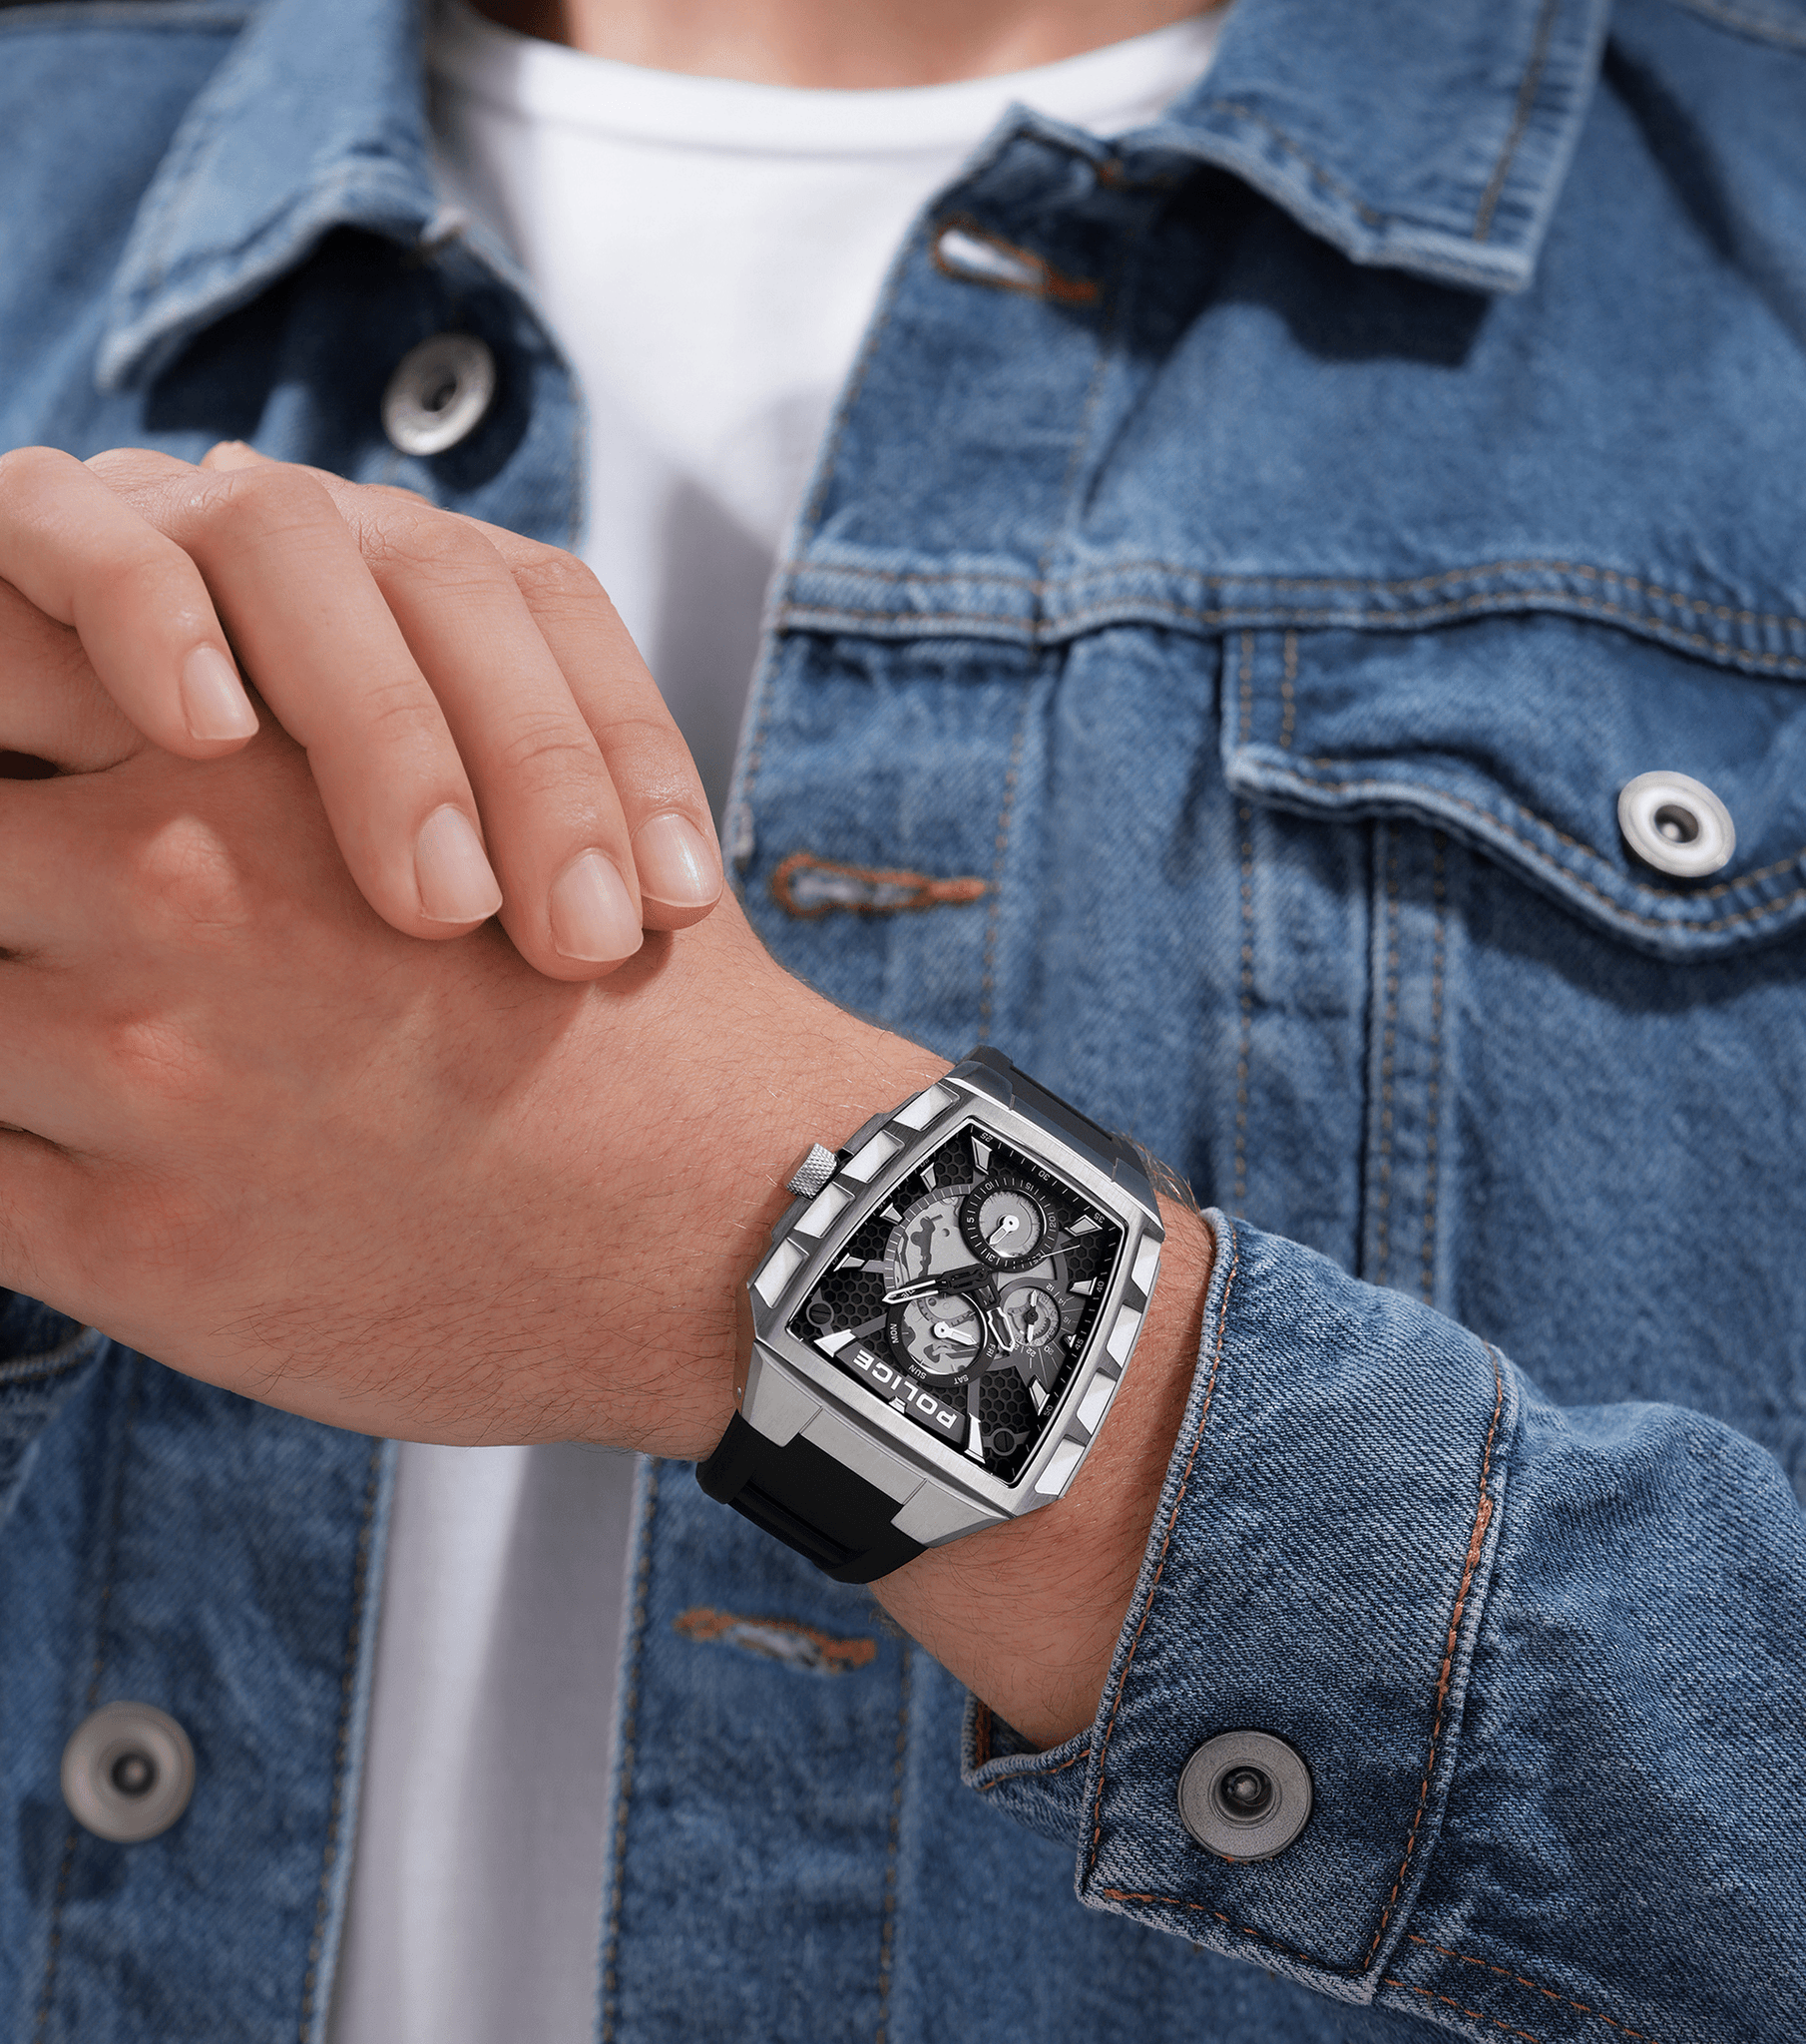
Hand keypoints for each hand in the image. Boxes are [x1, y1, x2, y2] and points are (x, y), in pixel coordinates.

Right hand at [0, 442, 722, 978]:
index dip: (632, 750)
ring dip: (377, 720)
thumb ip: (476, 870)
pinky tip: (207, 737)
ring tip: (435, 901)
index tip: (678, 907)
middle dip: (539, 767)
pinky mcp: (28, 528)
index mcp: (407, 585)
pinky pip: (84, 536)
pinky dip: (149, 619)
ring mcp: (168, 516)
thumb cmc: (206, 845)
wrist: (28, 756)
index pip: (557, 618)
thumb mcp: (357, 859)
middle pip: (457, 588)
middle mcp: (309, 532)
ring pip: (291, 548)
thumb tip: (648, 941)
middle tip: (579, 942)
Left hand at [0, 643, 935, 1443]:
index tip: (23, 767)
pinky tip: (70, 1168)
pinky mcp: (135, 1251)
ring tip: (69, 1052)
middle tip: (52, 919)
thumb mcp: (510, 791)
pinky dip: (2, 1169)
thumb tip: (186, 715)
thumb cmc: (633, 1013)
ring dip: (2, 1031)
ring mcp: (132, 1074)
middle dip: (1, 872)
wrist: (724, 1221)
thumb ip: (332, 731)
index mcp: (242, 760)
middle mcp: (159, 893)